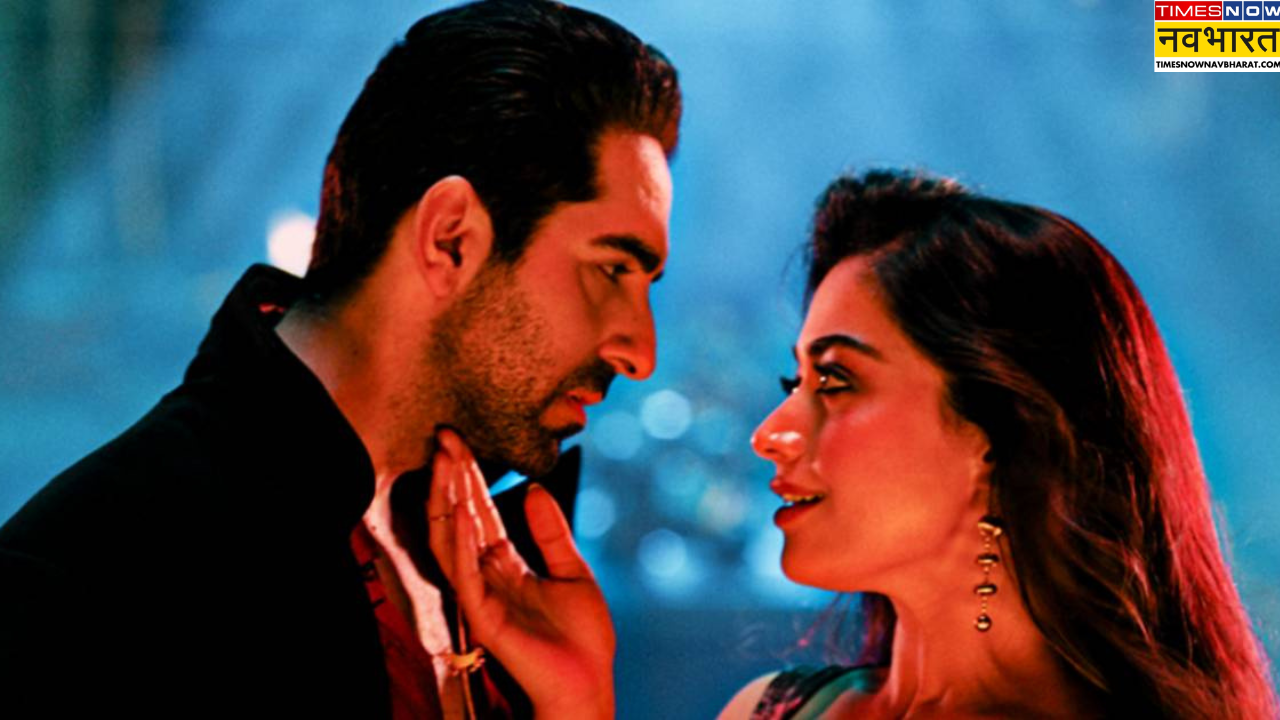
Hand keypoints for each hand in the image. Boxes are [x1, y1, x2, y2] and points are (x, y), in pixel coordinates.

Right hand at [428, 430, 615, 719]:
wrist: (589, 683)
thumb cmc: (583, 638)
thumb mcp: (572, 570)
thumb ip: (550, 532)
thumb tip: (532, 487)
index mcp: (505, 565)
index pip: (480, 511)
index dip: (470, 476)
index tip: (459, 439)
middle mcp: (485, 576)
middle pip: (459, 518)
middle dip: (452, 477)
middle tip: (445, 435)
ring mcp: (480, 595)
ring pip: (451, 540)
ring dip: (448, 501)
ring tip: (447, 462)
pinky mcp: (482, 616)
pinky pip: (464, 574)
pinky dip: (461, 541)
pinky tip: (462, 511)